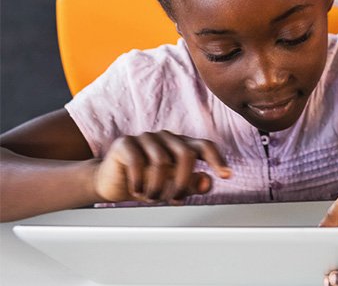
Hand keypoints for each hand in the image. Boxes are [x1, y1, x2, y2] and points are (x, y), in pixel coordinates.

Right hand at [94, 131, 230, 203]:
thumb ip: (191, 184)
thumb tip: (208, 181)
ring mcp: (146, 137)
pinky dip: (139, 182)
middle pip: (185, 154)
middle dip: (183, 182)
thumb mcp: (171, 187)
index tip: (226, 175)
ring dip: (158, 187)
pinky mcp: (126, 143)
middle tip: (175, 199)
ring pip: (162, 162)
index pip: (204, 146)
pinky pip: (138, 163)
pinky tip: (136, 190)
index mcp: (181, 145)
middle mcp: (167, 138)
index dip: (217, 159)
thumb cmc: (146, 183)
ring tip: (151, 196)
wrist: (111, 183)